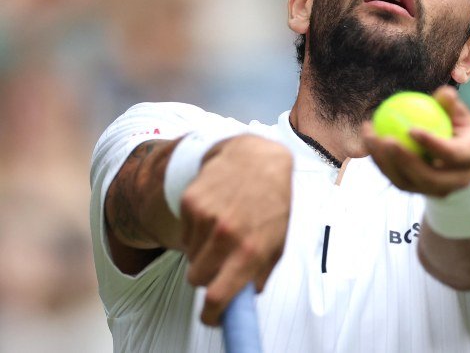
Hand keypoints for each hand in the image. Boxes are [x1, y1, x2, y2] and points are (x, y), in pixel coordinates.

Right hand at [178, 135, 291, 325]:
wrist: (256, 159)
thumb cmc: (271, 202)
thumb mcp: (278, 240)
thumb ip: (261, 272)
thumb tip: (245, 298)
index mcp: (251, 249)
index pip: (219, 297)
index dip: (211, 314)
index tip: (211, 317)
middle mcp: (227, 235)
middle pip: (196, 279)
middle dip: (206, 277)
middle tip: (220, 263)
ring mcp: (206, 217)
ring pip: (190, 256)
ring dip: (203, 251)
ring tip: (223, 229)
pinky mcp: (190, 202)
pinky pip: (185, 233)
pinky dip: (196, 230)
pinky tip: (215, 212)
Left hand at [362, 86, 469, 196]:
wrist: (465, 162)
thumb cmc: (461, 131)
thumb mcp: (462, 116)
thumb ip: (451, 106)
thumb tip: (444, 92)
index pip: (451, 154)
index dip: (432, 144)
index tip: (411, 129)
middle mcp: (456, 180)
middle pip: (427, 177)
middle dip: (404, 160)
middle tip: (386, 139)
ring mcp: (436, 190)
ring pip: (407, 182)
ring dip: (385, 161)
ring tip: (370, 137)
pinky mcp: (418, 192)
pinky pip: (396, 180)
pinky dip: (381, 162)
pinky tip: (369, 142)